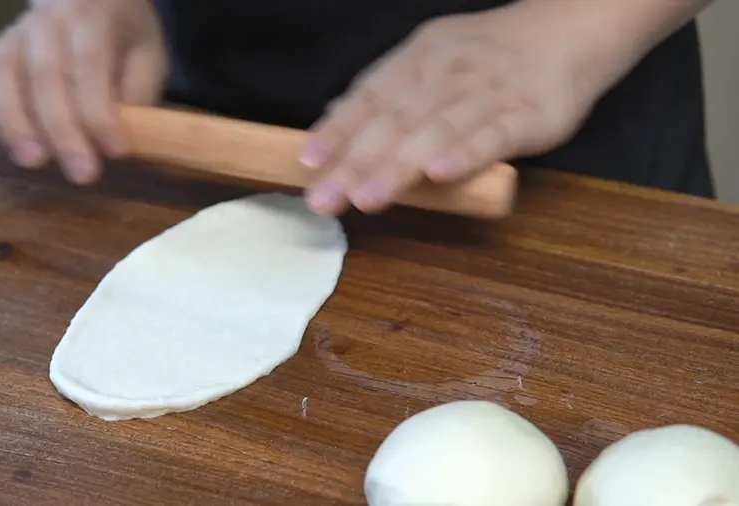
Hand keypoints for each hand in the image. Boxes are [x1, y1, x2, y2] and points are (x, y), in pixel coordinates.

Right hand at [0, 0, 168, 183]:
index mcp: (91, 16)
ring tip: (31, 160)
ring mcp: (13, 32)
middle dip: (62, 130)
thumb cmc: (124, 36)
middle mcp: (47, 19)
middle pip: (44, 74)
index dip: (100, 112)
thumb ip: (134, 93)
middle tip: (82, 174)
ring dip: (14, 121)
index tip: (117, 152)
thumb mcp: (147, 57)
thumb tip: (113, 138)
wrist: (94, 0)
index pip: (90, 64)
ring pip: (2, 72)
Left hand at [299, 2, 619, 214]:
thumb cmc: (490, 57)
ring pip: (437, 129)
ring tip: (368, 198)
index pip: (369, 98)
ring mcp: (490, 91)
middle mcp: (449, 71)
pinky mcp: (530, 113)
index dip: (338, 131)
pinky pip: (495, 134)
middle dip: (357, 162)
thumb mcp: (431, 62)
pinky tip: (440, 174)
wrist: (570, 30)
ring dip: (400, 165)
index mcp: (419, 59)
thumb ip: (385, 94)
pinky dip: (467, 153)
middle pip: (396, 120)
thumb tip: (332, 121)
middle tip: (326, 198)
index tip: (309, 164)